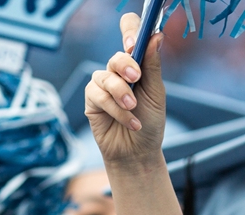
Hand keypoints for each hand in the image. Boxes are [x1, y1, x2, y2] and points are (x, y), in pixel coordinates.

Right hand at [84, 13, 166, 171]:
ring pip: (105, 77)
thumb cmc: (150, 121)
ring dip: (121, 93)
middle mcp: (118, 72)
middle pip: (115, 57)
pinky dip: (114, 108)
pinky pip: (98, 96)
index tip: (135, 41)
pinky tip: (129, 120)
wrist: (137, 151)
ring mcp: (103, 86)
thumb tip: (156, 36)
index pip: (130, 35)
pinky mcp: (91, 102)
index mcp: (137, 64)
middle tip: (136, 78)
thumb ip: (152, 66)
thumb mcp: (156, 92)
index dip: (130, 30)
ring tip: (133, 108)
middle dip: (126, 65)